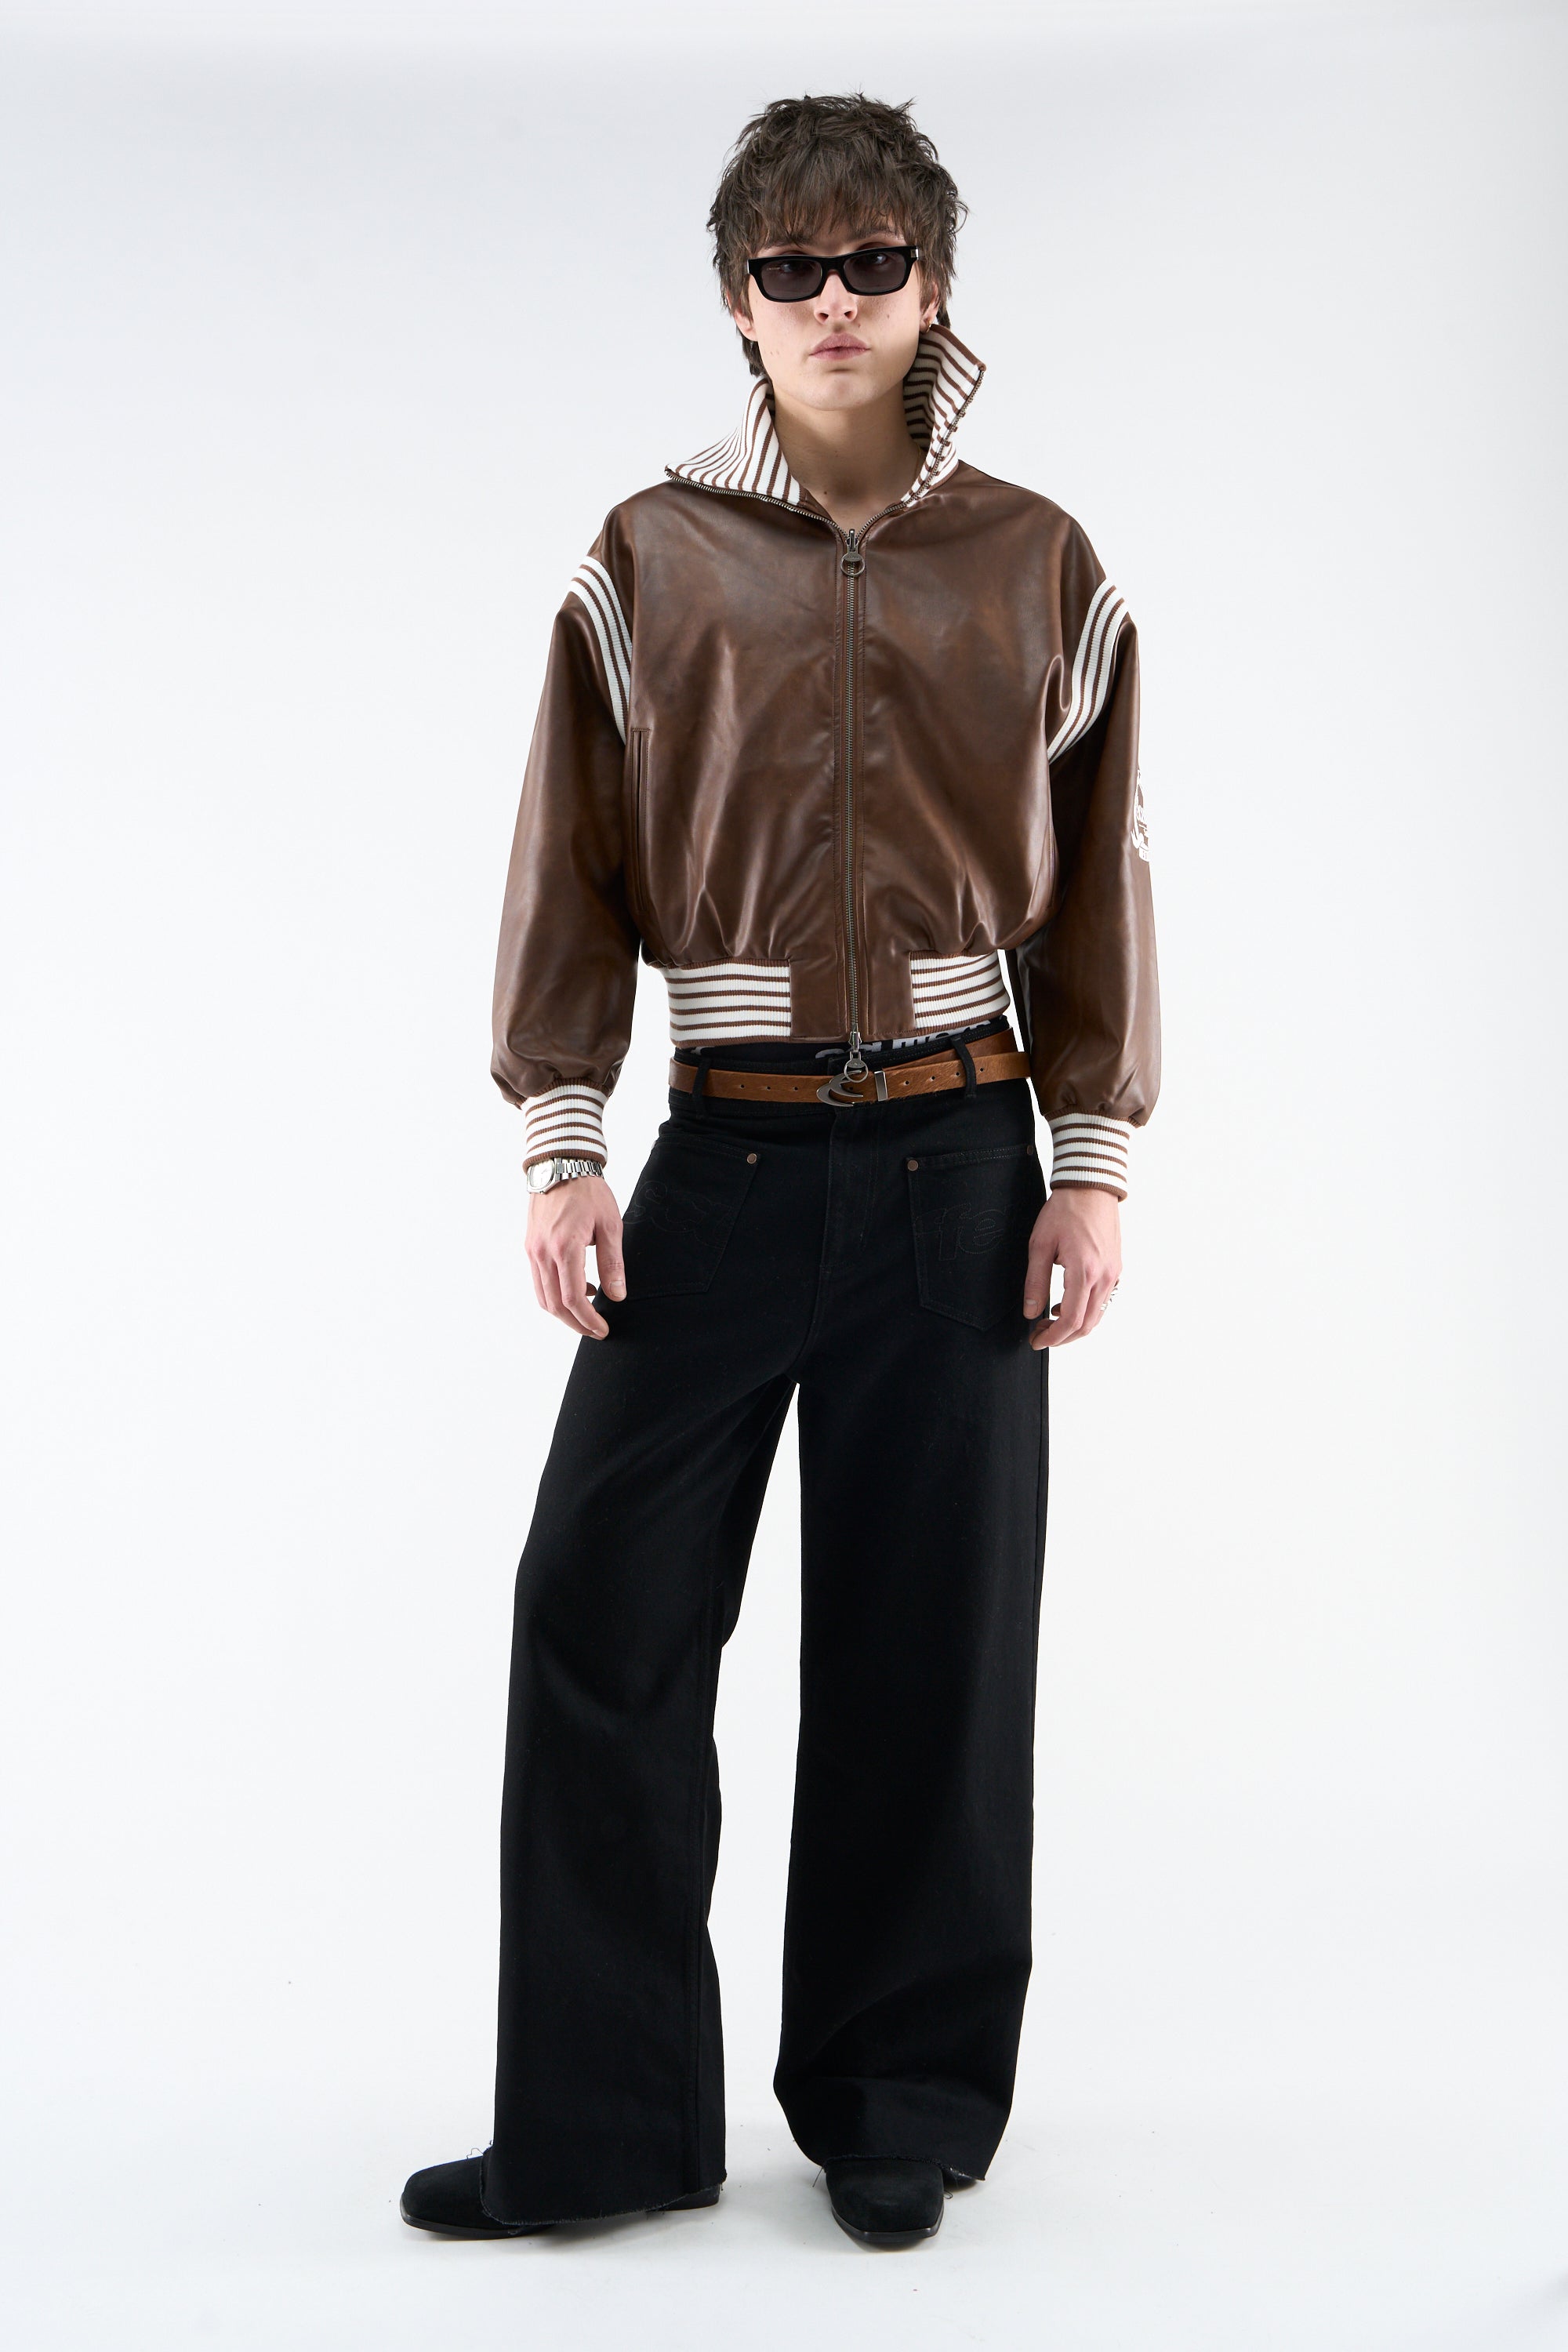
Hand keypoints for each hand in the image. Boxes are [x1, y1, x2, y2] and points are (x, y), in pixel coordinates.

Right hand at [525, 1172, 624, 1338]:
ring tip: (587, 1315)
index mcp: (565, 1247)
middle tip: (596, 1331)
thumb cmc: (589, 1192)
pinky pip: (539, 1281)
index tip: (603, 1329)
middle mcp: (543, 1252)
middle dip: (576, 1323)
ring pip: (542, 1296)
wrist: (561, 1164)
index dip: (588, 1320)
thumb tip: (617, 1296)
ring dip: (563, 1313)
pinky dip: (555, 1294)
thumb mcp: (611, 1225)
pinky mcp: (530, 1246)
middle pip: (554, 1304)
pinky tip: (578, 1288)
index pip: (573, 1298)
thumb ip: (612, 1263)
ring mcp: (532, 1250)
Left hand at [1023, 1185, 1120, 1348]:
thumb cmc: (1065, 1211)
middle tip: (1040, 1334)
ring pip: (1097, 1315)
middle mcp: (1104, 1276)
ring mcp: (1114, 1273)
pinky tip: (1066, 1304)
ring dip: (1075, 1326)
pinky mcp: (1116, 1268)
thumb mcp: (1040, 1245)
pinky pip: (1103, 1300)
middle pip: (1087, 1325)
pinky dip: (1086, 1311)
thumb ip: (1035, 1282)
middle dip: (1062, 1337)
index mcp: (1084, 1272)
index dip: (1053, 1337)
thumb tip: (1031, 1312)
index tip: (1036, 1341)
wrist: (1091, 1187)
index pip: (1071, 1320)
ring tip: (1050, 1321)